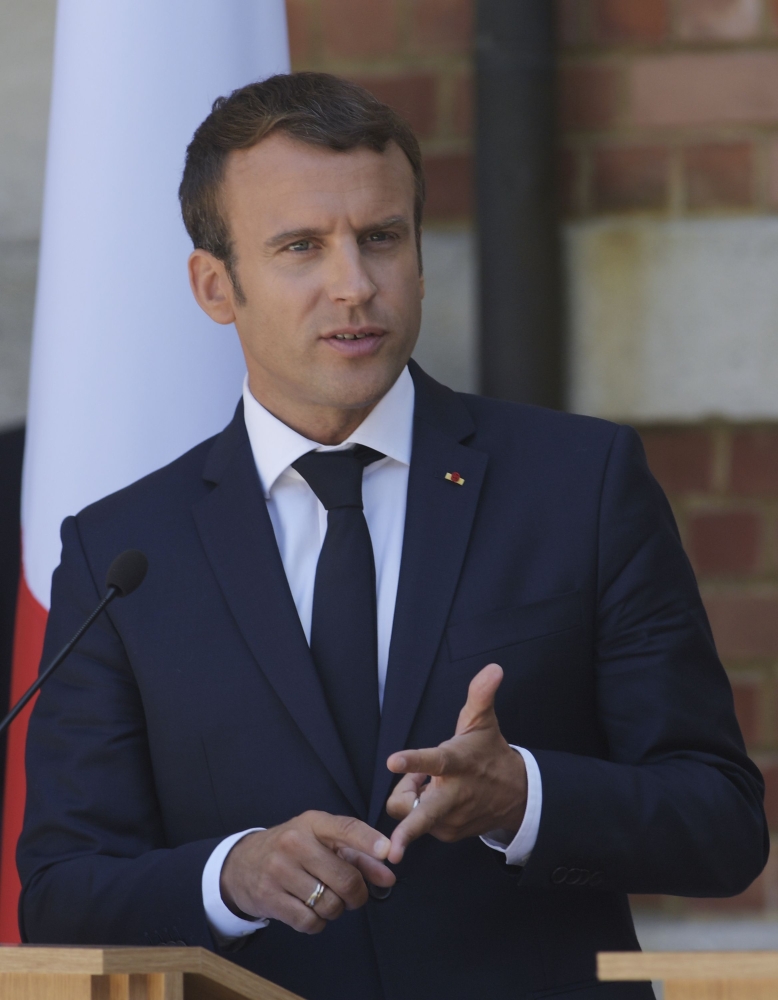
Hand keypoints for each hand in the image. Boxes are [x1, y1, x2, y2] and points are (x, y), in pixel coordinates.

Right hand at [220, 811, 394, 933]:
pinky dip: (317, 923)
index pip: (346, 828)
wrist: (242, 863)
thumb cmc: (293, 850)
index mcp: (312, 823)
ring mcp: (279, 871)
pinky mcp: (269, 898)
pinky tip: (309, 910)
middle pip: (345, 878)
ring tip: (325, 898)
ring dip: (336, 909)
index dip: (369, 841)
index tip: (388, 852)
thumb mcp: (321, 841)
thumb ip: (358, 857)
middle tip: (353, 895)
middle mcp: (295, 843)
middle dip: (357, 894)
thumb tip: (389, 877)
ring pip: (330, 904)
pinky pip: (310, 922)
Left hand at [385, 663, 526, 862]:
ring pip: (409, 811)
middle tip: (393, 849)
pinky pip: (419, 822)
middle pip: (423, 816)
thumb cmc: (489, 754)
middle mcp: (452, 796)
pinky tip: (437, 796)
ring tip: (432, 782)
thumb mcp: (483, 723)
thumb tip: (494, 667)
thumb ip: (481, 694)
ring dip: (412, 796)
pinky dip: (421, 808)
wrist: (517, 796)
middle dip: (407, 834)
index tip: (393, 761)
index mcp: (457, 763)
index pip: (434, 761)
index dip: (413, 762)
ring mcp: (449, 820)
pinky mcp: (447, 834)